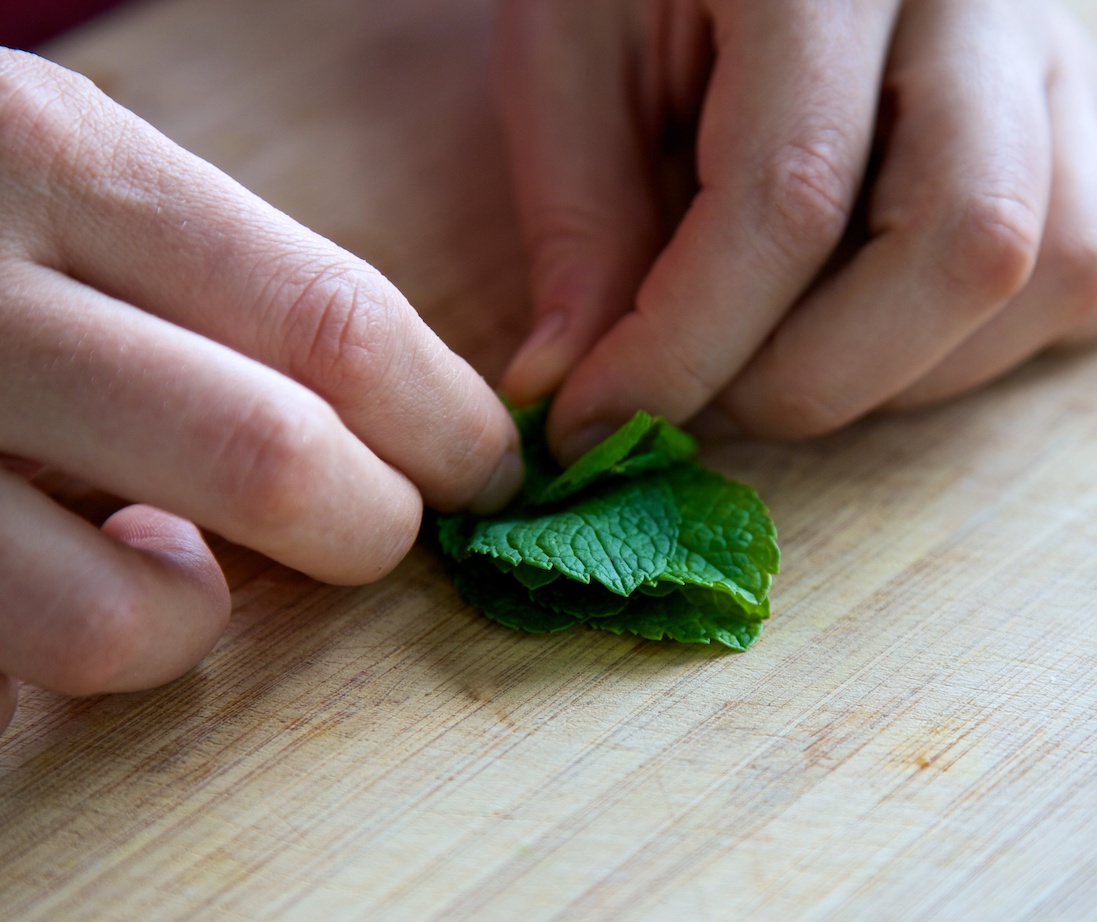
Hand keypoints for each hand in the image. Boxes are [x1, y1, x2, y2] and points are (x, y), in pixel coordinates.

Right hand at [0, 51, 521, 732]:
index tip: (491, 472)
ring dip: (194, 613)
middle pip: (274, 459)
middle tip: (378, 531)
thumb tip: (385, 429)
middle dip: (369, 526)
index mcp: (58, 158)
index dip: (447, 422)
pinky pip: (1, 668)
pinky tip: (56, 574)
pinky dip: (70, 639)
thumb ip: (212, 290)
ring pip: (125, 614)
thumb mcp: (67, 183)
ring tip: (175, 566)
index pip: (335, 322)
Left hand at [496, 0, 1096, 457]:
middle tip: (705, 404)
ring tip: (785, 357)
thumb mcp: (571, 62)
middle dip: (814, 379)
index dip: (686, 347)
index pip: (789, 196)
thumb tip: (574, 391)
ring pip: (1054, 269)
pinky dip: (1013, 331)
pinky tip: (904, 320)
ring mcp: (1058, 54)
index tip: (597, 422)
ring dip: (905, 372)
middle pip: (967, 243)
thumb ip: (579, 225)